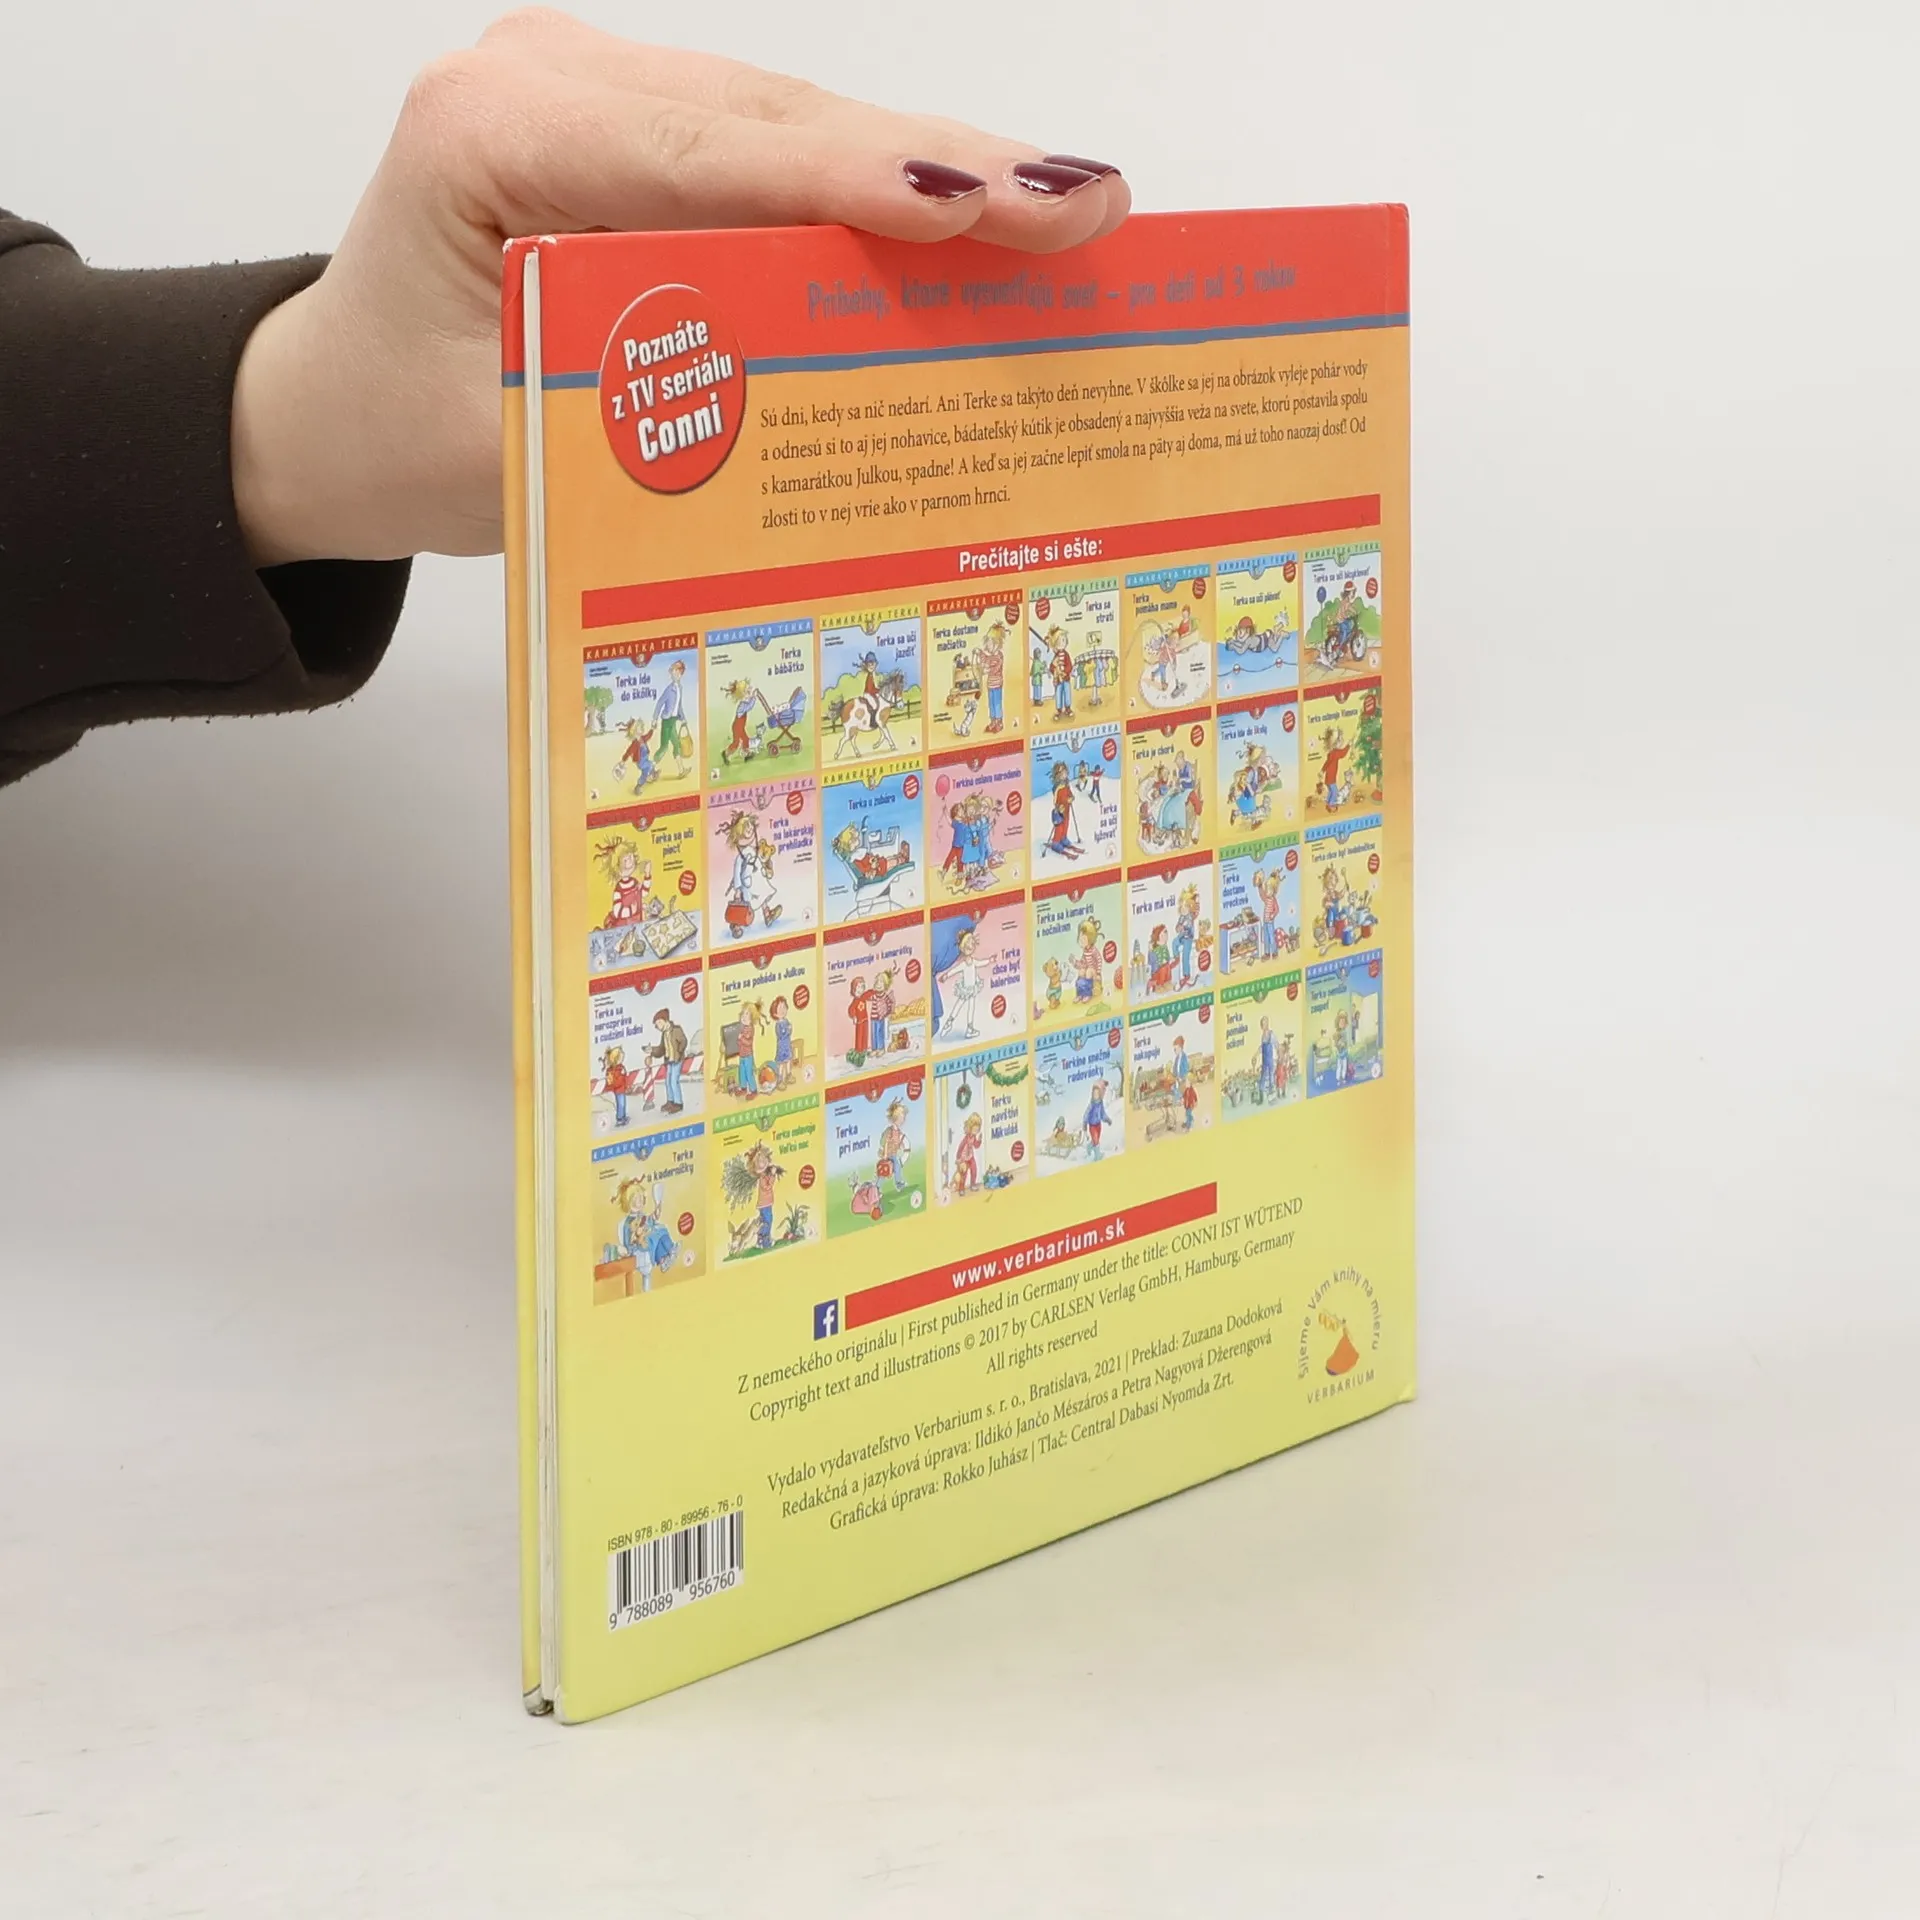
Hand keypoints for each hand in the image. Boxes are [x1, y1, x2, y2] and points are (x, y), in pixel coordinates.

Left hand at [231, 9, 1129, 566]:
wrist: (333, 406)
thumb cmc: (405, 434)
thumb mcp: (526, 456)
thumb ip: (670, 415)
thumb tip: (843, 399)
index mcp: (496, 139)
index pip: (714, 156)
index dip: (864, 184)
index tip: (990, 209)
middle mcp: (550, 81)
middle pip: (783, 118)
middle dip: (943, 169)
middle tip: (1088, 207)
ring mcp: (598, 88)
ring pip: (799, 122)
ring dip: (933, 174)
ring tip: (1064, 215)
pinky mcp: (640, 122)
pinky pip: (781, 147)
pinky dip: (878, 192)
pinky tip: (977, 220)